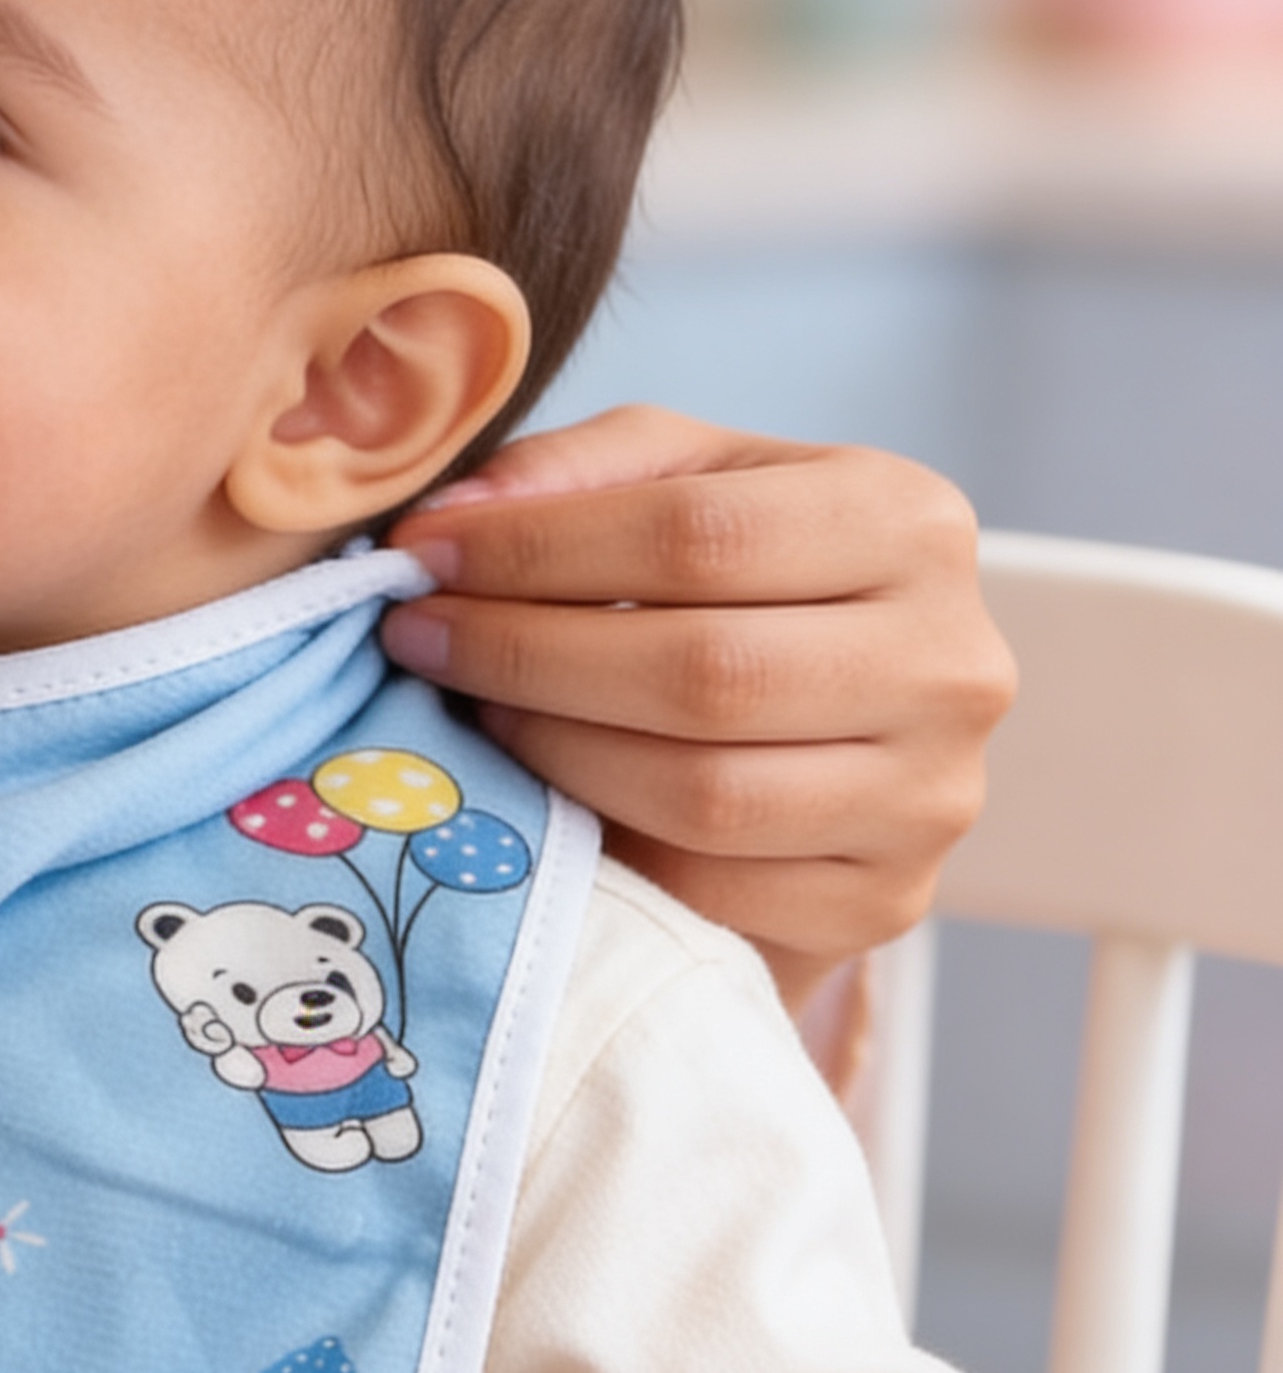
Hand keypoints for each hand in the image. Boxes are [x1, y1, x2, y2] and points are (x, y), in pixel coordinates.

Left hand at [379, 405, 1008, 997]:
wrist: (834, 716)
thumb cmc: (739, 573)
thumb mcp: (678, 477)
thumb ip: (575, 471)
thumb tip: (450, 523)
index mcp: (909, 519)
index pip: (699, 532)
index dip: (539, 548)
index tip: (423, 554)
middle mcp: (952, 660)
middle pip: (705, 668)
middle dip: (527, 652)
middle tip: (418, 636)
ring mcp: (932, 796)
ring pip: (708, 789)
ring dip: (554, 751)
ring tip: (473, 707)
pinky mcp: (889, 901)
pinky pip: (719, 888)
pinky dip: (609, 844)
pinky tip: (544, 796)